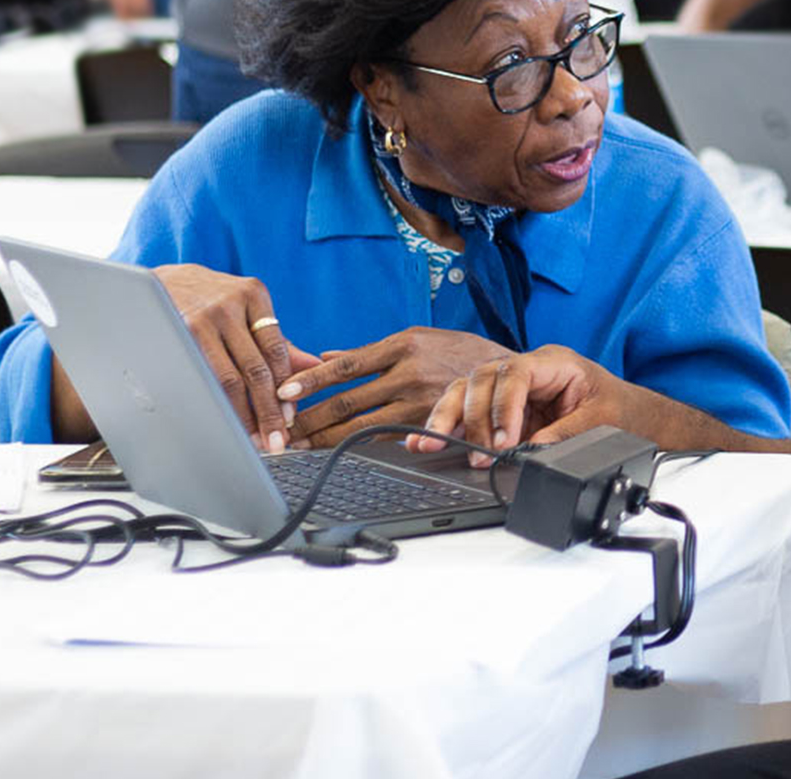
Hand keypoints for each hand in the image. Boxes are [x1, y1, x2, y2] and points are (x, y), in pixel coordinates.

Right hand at [153, 264, 311, 450]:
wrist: (161, 282)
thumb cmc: (213, 302)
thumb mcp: (248, 311)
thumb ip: (279, 342)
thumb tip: (315, 366)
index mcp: (254, 295)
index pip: (276, 351)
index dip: (285, 389)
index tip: (289, 418)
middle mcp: (229, 305)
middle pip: (255, 368)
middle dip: (267, 409)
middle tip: (275, 439)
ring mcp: (199, 319)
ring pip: (227, 378)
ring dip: (242, 413)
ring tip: (251, 437)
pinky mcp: (174, 334)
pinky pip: (201, 378)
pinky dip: (214, 403)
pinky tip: (221, 419)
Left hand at [276, 327, 514, 447]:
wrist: (508, 372)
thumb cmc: (458, 351)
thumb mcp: (417, 338)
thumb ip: (371, 351)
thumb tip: (327, 355)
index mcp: (402, 345)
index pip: (346, 365)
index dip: (312, 379)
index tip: (285, 390)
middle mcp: (410, 373)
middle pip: (348, 400)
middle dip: (310, 418)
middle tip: (282, 429)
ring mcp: (421, 403)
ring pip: (363, 426)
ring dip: (326, 438)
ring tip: (300, 445)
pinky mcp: (431, 425)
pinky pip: (387, 439)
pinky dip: (358, 447)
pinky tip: (337, 453)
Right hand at [412, 345, 634, 465]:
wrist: (631, 413)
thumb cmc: (619, 408)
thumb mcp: (600, 420)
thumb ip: (564, 434)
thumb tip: (530, 452)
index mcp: (553, 362)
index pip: (515, 374)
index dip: (503, 407)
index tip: (503, 441)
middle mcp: (527, 367)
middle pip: (482, 379)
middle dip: (475, 419)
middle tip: (480, 456)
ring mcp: (511, 385)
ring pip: (466, 390)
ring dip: (448, 419)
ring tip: (428, 444)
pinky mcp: (502, 405)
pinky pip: (467, 409)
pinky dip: (448, 425)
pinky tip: (425, 440)